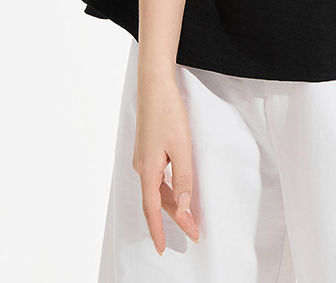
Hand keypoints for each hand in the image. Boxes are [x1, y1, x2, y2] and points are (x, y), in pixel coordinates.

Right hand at [133, 73, 199, 255]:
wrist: (155, 85)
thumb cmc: (168, 112)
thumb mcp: (182, 147)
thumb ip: (184, 178)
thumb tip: (183, 206)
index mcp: (148, 169)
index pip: (152, 209)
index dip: (158, 230)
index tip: (163, 249)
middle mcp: (142, 166)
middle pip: (156, 201)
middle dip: (173, 219)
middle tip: (193, 232)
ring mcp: (143, 157)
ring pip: (157, 189)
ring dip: (171, 205)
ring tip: (189, 217)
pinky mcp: (147, 148)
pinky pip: (157, 177)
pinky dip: (167, 189)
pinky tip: (176, 190)